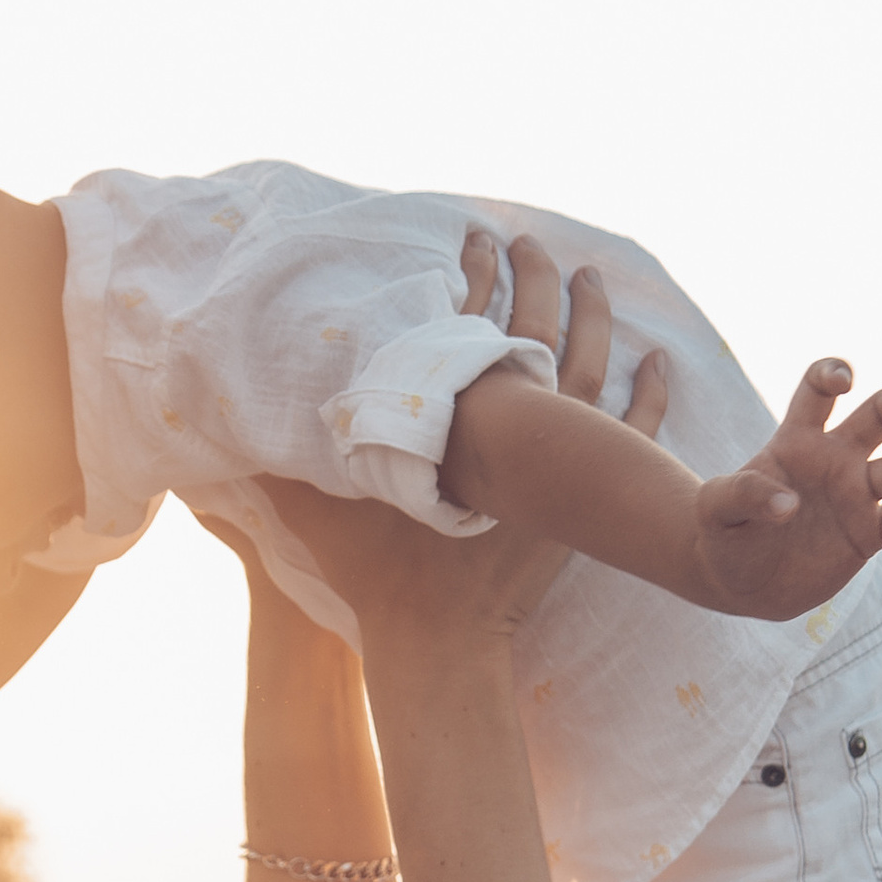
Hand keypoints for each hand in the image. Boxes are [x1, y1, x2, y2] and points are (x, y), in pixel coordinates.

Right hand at [266, 228, 666, 637]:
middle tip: (531, 242)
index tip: (476, 238)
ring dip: (593, 315)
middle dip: (533, 278)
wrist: (441, 643)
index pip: (467, 325)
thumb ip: (280, 469)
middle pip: (533, 330)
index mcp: (449, 418)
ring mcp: (556, 463)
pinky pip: (634, 431)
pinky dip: (650, 392)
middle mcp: (509, 427)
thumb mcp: (318, 515)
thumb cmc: (379, 581)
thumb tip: (221, 439)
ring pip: (589, 366)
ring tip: (592, 275)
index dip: (473, 277)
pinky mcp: (587, 500)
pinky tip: (659, 359)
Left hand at [688, 360, 881, 619]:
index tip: (844, 383)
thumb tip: (787, 506)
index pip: (819, 389)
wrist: (736, 582)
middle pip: (880, 413)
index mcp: (797, 439)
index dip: (833, 372)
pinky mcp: (870, 534)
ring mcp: (857, 495)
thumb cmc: (722, 534)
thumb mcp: (714, 510)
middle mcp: (835, 459)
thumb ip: (744, 494)